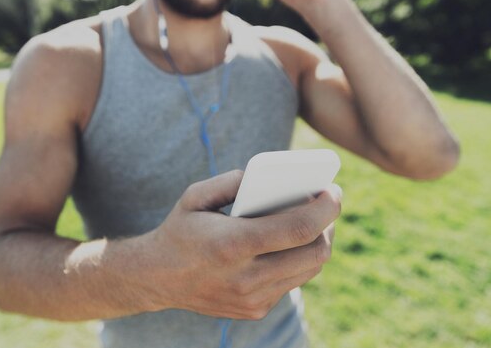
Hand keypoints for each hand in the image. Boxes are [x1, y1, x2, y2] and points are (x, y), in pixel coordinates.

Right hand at [145, 170, 340, 319]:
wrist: (156, 277)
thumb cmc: (180, 230)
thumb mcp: (195, 196)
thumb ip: (232, 181)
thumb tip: (270, 179)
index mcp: (232, 244)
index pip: (297, 229)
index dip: (325, 209)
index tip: (334, 191)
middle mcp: (246, 278)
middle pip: (314, 254)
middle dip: (329, 225)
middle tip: (328, 203)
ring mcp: (253, 299)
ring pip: (309, 270)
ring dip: (318, 242)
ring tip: (316, 220)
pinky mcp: (255, 310)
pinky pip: (292, 282)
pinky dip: (298, 260)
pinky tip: (292, 243)